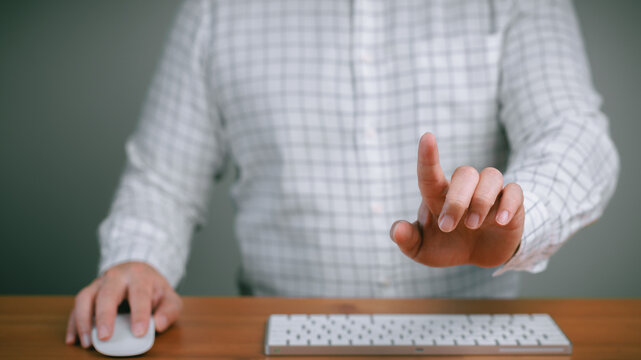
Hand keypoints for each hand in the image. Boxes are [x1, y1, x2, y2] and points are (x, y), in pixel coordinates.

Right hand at [65, 261, 181, 347]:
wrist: (138, 271)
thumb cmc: (153, 288)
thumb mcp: (169, 297)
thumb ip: (168, 311)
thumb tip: (158, 325)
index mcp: (139, 276)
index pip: (139, 294)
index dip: (139, 314)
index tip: (139, 333)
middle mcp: (116, 276)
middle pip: (107, 293)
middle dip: (105, 316)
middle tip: (105, 337)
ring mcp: (99, 283)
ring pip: (85, 297)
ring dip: (83, 320)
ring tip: (88, 342)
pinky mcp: (88, 292)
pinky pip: (75, 306)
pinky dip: (73, 323)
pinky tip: (73, 339)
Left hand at [390, 133, 524, 267]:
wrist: (480, 256)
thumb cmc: (446, 246)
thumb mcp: (423, 250)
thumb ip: (408, 240)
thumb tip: (397, 229)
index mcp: (438, 195)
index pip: (430, 173)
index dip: (428, 156)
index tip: (426, 137)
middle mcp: (464, 188)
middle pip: (464, 173)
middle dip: (455, 201)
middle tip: (447, 226)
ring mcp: (489, 193)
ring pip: (491, 175)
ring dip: (480, 200)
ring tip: (473, 225)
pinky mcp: (512, 203)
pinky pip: (515, 191)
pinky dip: (508, 204)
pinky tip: (500, 221)